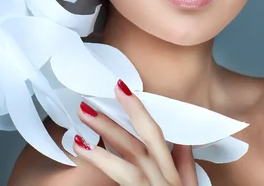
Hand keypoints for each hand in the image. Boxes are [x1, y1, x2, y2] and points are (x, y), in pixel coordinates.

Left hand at [73, 79, 198, 185]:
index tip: (120, 87)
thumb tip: (182, 141)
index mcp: (172, 172)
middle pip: (136, 146)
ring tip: (77, 138)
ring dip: (101, 150)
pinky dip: (103, 169)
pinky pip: (123, 185)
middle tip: (86, 106)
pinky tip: (84, 158)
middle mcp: (164, 180)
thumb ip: (186, 164)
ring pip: (128, 167)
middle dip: (111, 124)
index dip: (137, 108)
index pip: (154, 132)